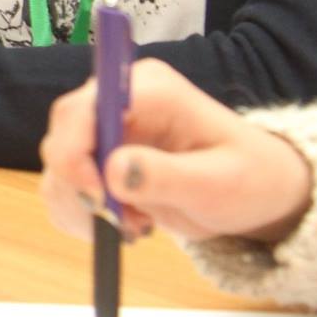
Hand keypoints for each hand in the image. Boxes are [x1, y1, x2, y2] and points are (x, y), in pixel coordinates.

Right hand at [39, 58, 313, 245]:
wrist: (259, 193)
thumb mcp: (219, 184)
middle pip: (62, 139)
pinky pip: (64, 187)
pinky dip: (83, 215)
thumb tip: (111, 171)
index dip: (75, 154)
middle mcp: (115, 100)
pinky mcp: (97, 158)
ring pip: (57, 169)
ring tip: (134, 227)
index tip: (98, 199)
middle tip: (120, 223)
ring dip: (83, 208)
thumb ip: (167, 176)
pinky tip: (123, 224)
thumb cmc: (251, 180)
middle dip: (81, 189)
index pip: (82, 110)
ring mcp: (103, 129)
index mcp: (147, 90)